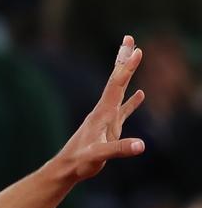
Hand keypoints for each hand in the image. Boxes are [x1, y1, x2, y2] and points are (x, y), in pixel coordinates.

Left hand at [54, 35, 145, 180]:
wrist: (65, 169)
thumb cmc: (79, 162)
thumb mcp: (99, 155)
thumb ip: (119, 149)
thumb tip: (141, 145)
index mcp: (102, 113)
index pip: (116, 85)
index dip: (127, 68)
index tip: (137, 50)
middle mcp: (103, 112)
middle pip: (117, 80)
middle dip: (124, 60)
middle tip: (130, 39)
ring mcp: (106, 120)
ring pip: (120, 91)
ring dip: (127, 74)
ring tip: (135, 59)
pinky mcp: (108, 129)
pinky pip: (123, 110)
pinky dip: (132, 102)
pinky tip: (140, 95)